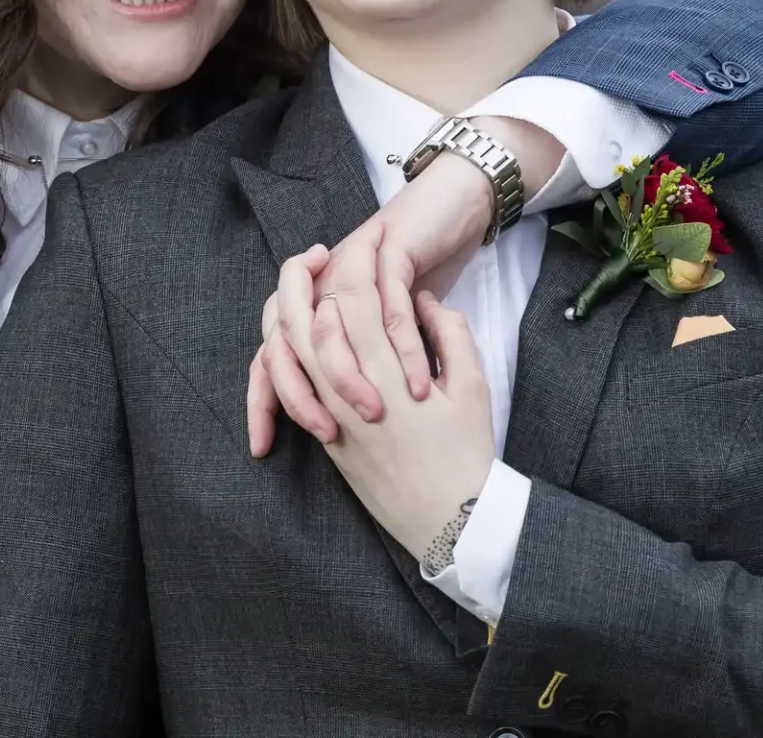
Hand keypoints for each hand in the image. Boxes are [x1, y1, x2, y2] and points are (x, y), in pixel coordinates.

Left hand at [246, 117, 563, 456]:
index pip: (273, 353)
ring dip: (348, 375)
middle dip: (295, 394)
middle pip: (285, 340)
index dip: (262, 397)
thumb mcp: (406, 321)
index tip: (260, 446)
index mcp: (320, 304)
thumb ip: (378, 344)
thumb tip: (364, 373)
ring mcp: (354, 269)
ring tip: (372, 413)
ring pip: (327, 327)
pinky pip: (389, 308)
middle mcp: (326, 287)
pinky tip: (420, 383)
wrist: (460, 202)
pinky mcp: (392, 255)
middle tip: (325, 430)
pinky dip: (406, 348)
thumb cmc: (431, 262)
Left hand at [273, 228, 494, 558]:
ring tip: (299, 293)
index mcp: (387, 370)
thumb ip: (448, 333)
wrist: (455, 523)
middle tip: (311, 254)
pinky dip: (291, 366)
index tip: (363, 239)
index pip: (355, 301)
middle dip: (299, 280)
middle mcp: (351, 389)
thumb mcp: (473, 384)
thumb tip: (421, 300)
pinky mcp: (329, 440)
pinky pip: (298, 393)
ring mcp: (332, 415)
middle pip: (305, 322)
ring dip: (289, 316)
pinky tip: (297, 346)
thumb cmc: (469, 451)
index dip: (358, 262)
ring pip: (291, 354)